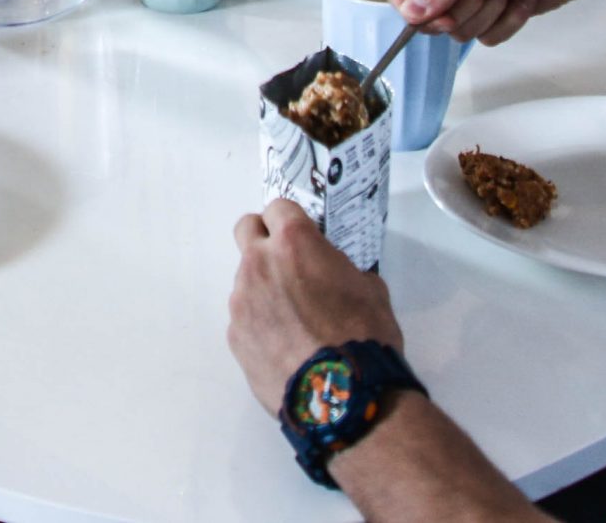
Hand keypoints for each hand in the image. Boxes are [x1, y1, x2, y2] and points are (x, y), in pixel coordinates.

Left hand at [227, 200, 405, 413]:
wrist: (342, 397)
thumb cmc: (364, 337)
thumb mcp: (370, 290)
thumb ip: (341, 269)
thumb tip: (332, 274)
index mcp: (293, 243)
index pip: (279, 208)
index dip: (293, 221)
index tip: (305, 238)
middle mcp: (258, 264)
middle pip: (247, 231)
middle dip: (264, 239)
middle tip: (288, 265)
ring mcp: (241, 301)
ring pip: (246, 279)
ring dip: (265, 289)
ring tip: (295, 323)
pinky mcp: (234, 336)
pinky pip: (245, 318)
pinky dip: (261, 325)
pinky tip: (285, 348)